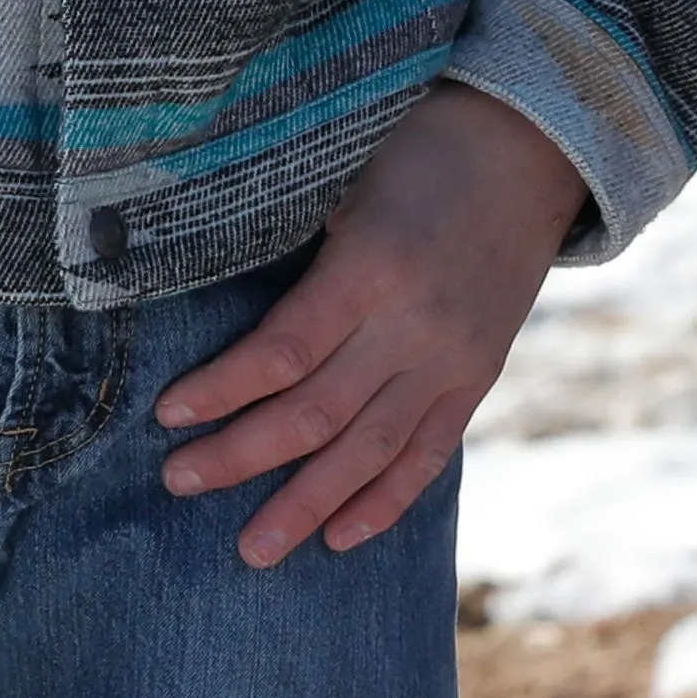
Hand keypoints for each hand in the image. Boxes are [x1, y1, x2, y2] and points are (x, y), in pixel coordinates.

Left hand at [152, 84, 586, 569]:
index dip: (223, 390)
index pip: (285, 350)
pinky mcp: (476, 379)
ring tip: (253, 549)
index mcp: (372, 268)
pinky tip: (339, 537)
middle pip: (317, 413)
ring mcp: (451, 361)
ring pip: (369, 452)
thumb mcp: (345, 175)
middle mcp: (413, 327)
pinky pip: (428, 454)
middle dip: (242, 456)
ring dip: (306, 504)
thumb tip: (203, 287)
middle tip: (177, 484)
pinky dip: (385, 500)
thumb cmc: (416, 148)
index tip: (168, 416)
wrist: (528, 150)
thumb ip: (292, 242)